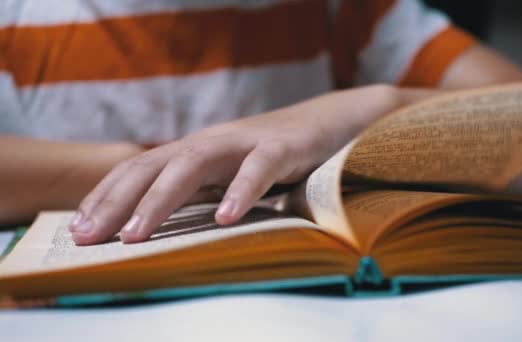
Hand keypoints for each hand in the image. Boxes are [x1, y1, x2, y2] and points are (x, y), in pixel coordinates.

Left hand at [68, 85, 407, 244]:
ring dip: (160, 200)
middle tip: (89, 237)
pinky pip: (257, 170)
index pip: (137, 168)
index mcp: (193, 151)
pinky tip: (225, 219)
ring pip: (192, 165)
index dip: (105, 195)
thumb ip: (198, 190)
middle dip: (116, 201)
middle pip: (151, 165)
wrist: (326, 121)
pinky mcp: (280, 147)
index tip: (79, 228)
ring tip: (137, 235)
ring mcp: (242, 143)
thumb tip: (158, 223)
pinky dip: (240, 192)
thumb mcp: (226, 173)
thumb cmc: (270, 155)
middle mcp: (209, 143)